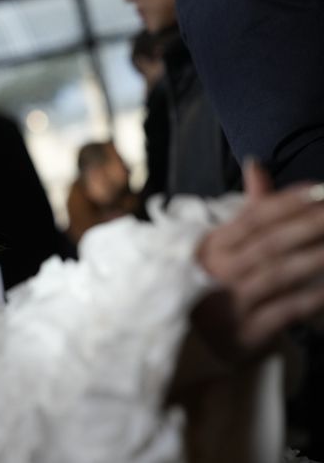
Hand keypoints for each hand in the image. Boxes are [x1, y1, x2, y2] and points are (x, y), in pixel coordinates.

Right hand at [194, 160, 323, 360]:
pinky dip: (309, 299)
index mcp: (212, 247)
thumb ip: (248, 208)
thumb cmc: (217, 284)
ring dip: (314, 258)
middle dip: (308, 225)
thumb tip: (256, 163)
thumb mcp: (224, 246)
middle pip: (268, 243)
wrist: (197, 345)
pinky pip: (283, 311)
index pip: (250, 218)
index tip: (319, 190)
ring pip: (277, 274)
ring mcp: (230, 304)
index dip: (285, 202)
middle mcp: (218, 272)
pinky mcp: (245, 333)